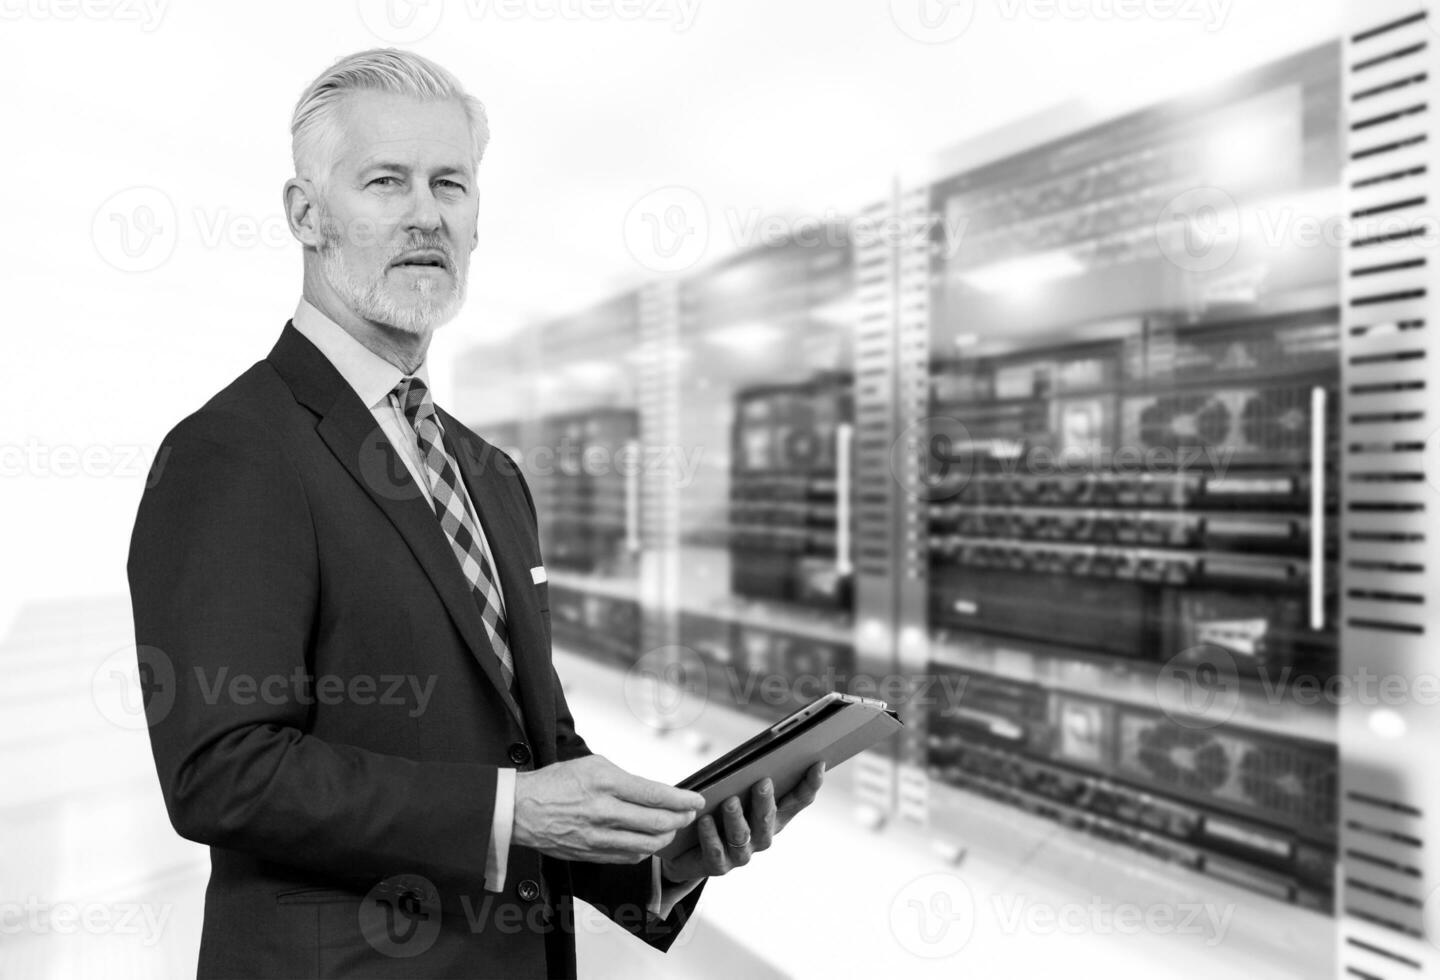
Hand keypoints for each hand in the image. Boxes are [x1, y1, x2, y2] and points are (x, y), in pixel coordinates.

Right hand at [513, 755, 703, 863]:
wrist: (520, 809)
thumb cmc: (554, 783)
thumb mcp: (592, 765)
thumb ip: (625, 779)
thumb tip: (652, 792)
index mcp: (605, 783)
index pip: (655, 795)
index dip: (682, 800)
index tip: (696, 800)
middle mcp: (604, 811)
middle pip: (657, 823)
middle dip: (680, 819)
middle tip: (689, 814)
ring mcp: (598, 836)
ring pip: (647, 844)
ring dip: (666, 837)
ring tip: (672, 828)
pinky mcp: (591, 854)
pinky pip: (629, 857)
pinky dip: (645, 850)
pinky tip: (649, 842)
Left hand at [659, 761, 824, 883]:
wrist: (689, 852)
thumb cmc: (718, 813)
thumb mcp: (736, 792)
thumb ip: (748, 777)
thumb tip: (759, 752)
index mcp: (773, 816)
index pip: (798, 801)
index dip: (810, 785)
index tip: (817, 764)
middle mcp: (761, 836)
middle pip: (768, 820)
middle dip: (766, 802)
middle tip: (763, 782)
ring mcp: (741, 854)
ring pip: (742, 836)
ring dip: (737, 818)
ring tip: (729, 801)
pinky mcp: (718, 866)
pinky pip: (716, 852)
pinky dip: (711, 836)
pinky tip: (704, 820)